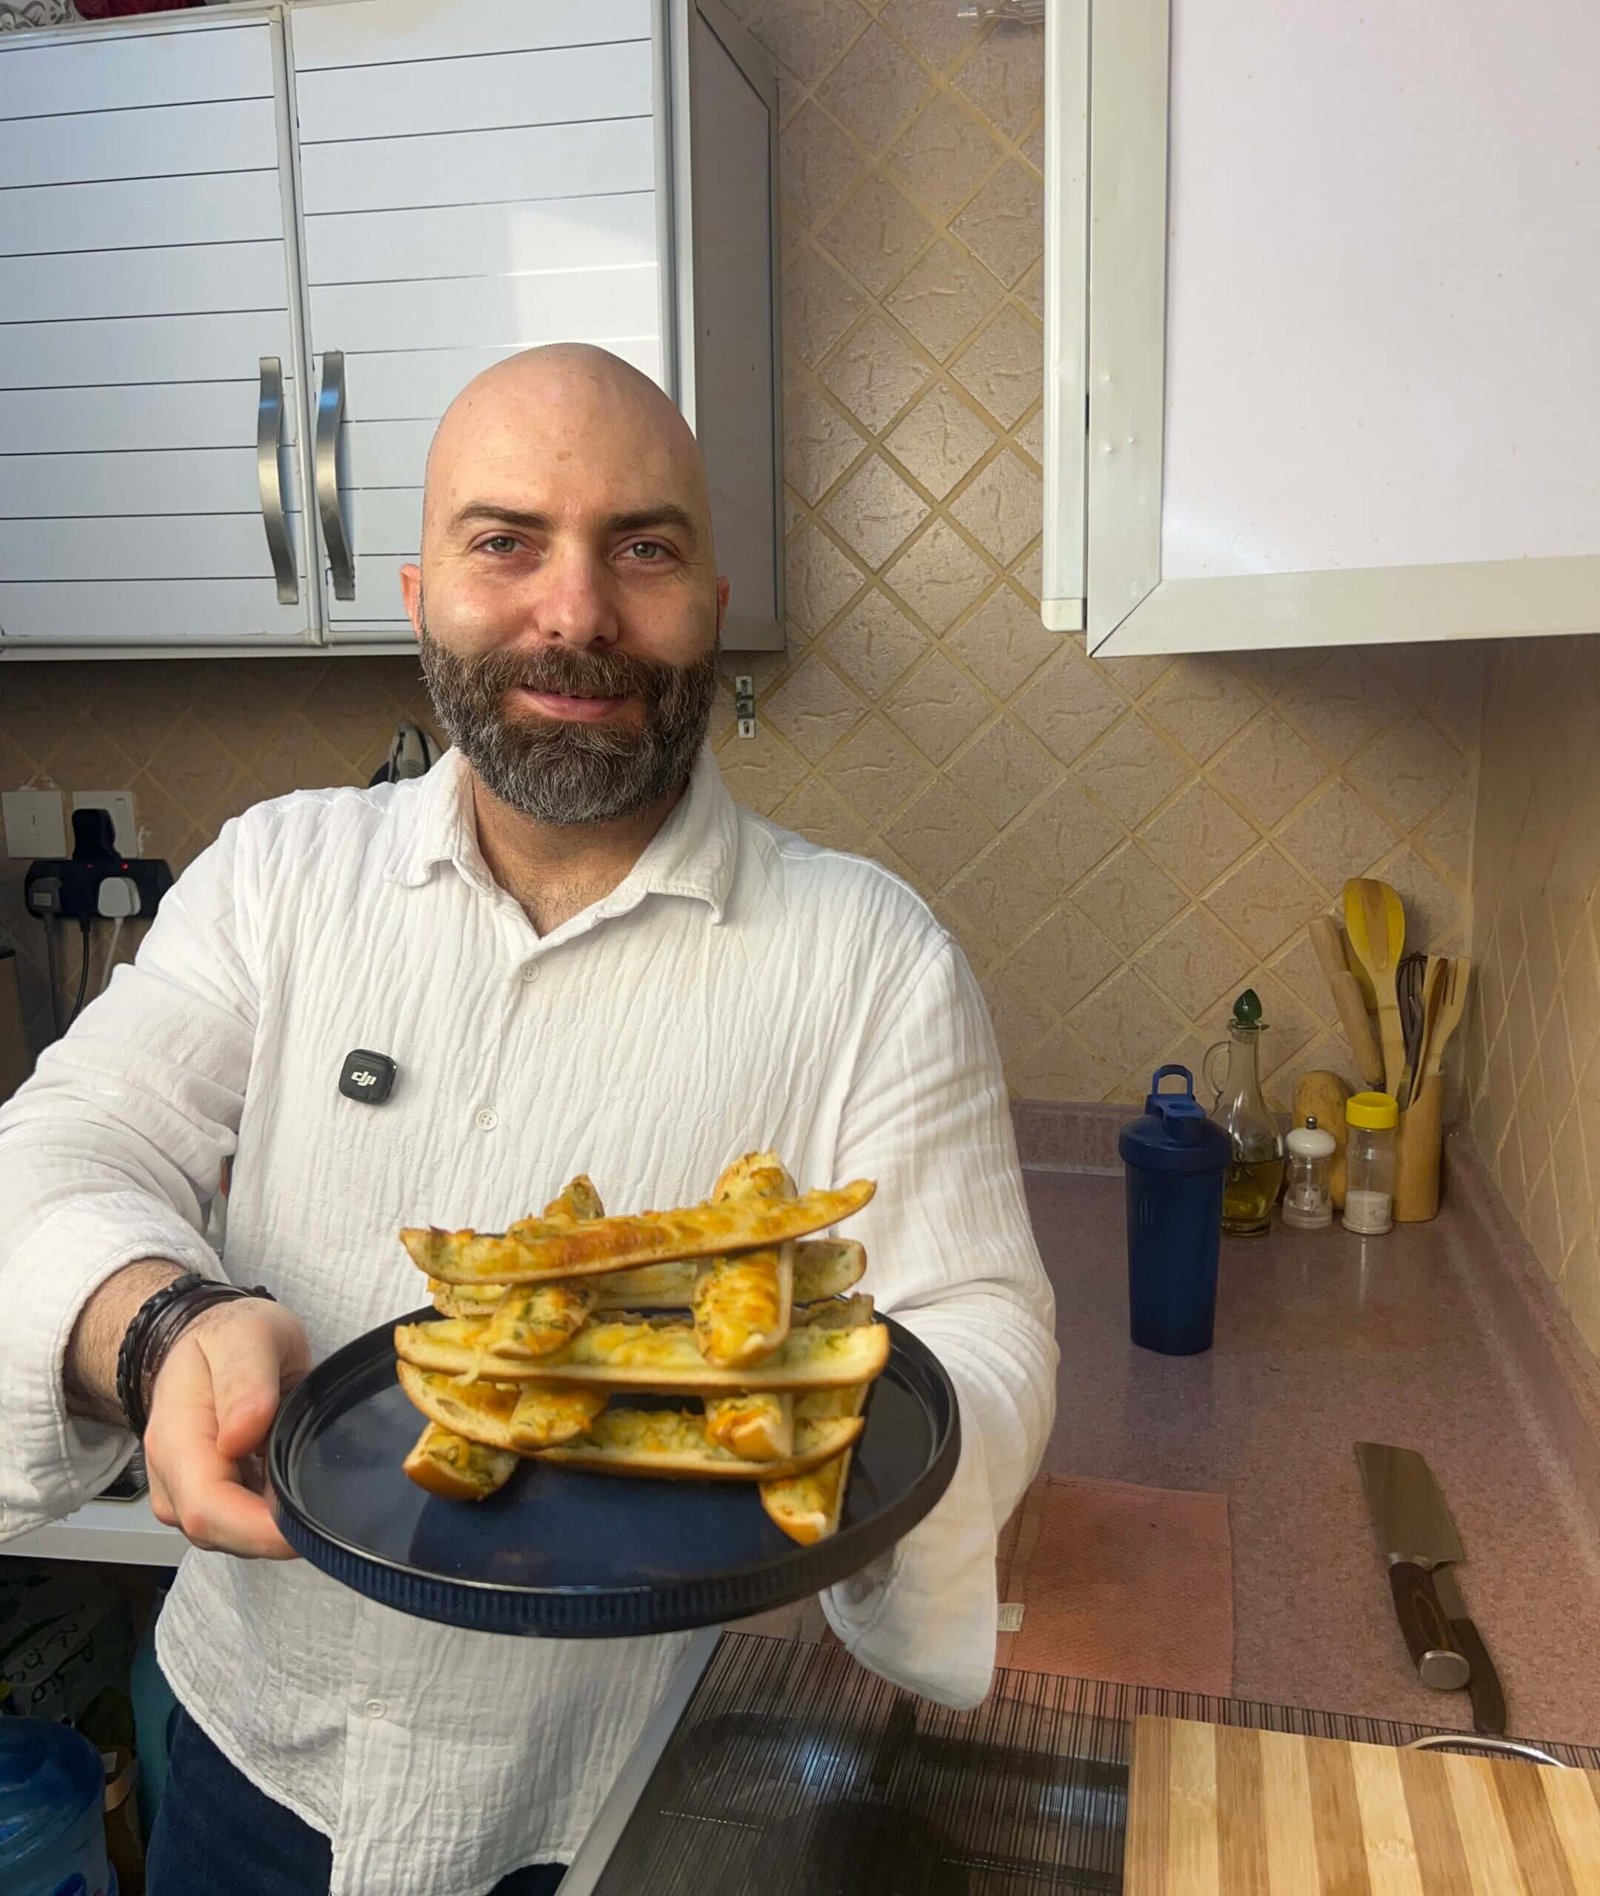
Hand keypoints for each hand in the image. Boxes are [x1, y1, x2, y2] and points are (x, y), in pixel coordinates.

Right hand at [144, 1299, 310, 1558]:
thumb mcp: (246, 1335)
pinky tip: (296, 1485)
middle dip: (276, 1533)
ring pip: (235, 1536)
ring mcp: (187, 1494)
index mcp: (175, 1438)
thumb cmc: (229, 1336)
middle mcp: (171, 1478)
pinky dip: (273, 1515)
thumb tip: (239, 1436)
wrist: (209, 1339)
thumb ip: (245, 1378)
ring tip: (312, 1480)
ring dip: (276, 1524)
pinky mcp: (208, 1499)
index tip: (309, 1524)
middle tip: (331, 1505)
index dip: (259, 1530)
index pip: (207, 1509)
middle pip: (222, 1533)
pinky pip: (242, 1525)